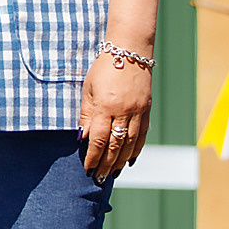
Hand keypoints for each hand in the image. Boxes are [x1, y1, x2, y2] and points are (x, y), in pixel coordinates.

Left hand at [78, 50, 150, 182]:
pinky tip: (129, 160)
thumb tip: (82, 138)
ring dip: (120, 161)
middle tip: (99, 178)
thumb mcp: (88, 89)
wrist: (130, 49)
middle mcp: (123, 111)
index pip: (98, 139)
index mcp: (105, 106)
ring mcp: (137, 111)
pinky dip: (136, 150)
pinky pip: (142, 135)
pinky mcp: (146, 109)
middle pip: (114, 145)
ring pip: (130, 143)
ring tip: (112, 173)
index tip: (87, 169)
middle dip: (106, 164)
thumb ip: (86, 114)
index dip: (92, 156)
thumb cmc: (104, 67)